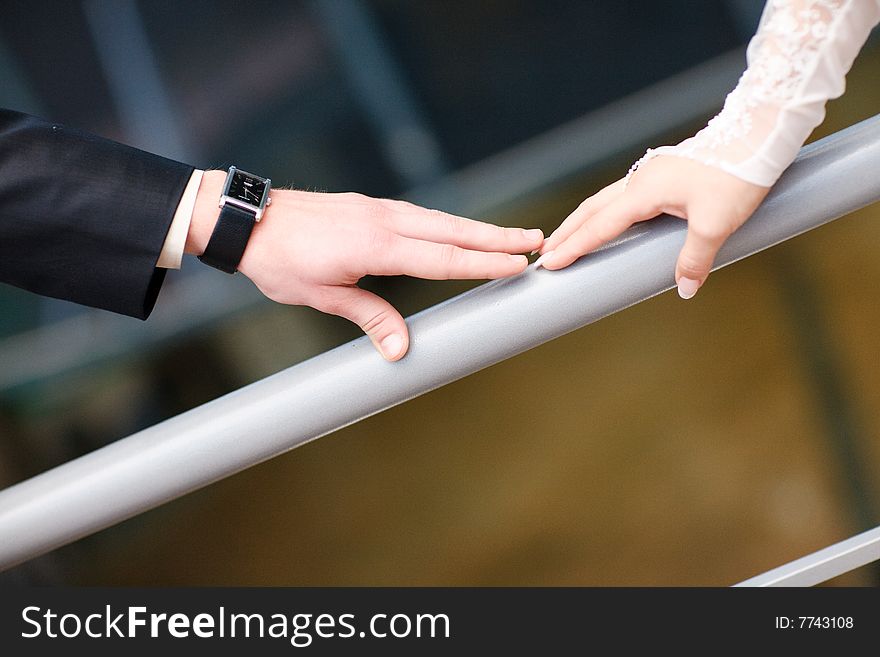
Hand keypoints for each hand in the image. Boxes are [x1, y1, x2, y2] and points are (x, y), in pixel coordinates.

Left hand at [188, 171, 543, 360]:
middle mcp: (384, 220)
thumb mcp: (322, 296)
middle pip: (453, 230)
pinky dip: (449, 223)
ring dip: (478, 228)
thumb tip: (401, 350)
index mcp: (376, 245)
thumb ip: (369, 316)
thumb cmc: (280, 261)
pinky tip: (459, 230)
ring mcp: (378, 208)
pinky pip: (421, 215)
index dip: (483, 262)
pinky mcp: (370, 206)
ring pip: (440, 219)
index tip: (519, 264)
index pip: (442, 256)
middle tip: (537, 240)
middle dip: (497, 237)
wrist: (248, 219)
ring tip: (512, 235)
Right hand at [537, 155, 769, 297]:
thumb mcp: (717, 224)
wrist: (758, 137)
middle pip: (591, 210)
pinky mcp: (663, 174)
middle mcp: (640, 180)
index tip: (549, 263)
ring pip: (605, 201)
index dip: (573, 247)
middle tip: (545, 253)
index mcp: (644, 192)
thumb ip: (695, 259)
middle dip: (566, 233)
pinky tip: (609, 221)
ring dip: (583, 221)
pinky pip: (622, 197)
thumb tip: (683, 288)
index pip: (599, 226)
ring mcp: (650, 174)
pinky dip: (604, 212)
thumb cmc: (737, 175)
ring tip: (567, 239)